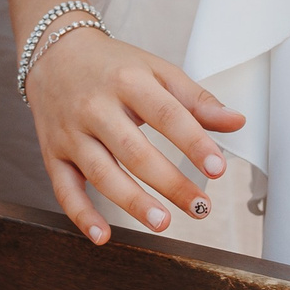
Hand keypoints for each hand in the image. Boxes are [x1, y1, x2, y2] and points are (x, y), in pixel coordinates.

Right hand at [25, 25, 244, 241]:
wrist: (54, 54)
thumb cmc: (113, 66)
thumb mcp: (157, 71)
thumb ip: (196, 100)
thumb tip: (237, 122)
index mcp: (128, 81)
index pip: (165, 114)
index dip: (193, 142)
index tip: (217, 168)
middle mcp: (95, 106)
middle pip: (133, 150)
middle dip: (169, 182)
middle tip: (201, 206)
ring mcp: (71, 132)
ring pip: (101, 173)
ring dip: (132, 202)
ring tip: (163, 223)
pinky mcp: (52, 153)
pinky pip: (64, 188)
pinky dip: (81, 215)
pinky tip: (102, 235)